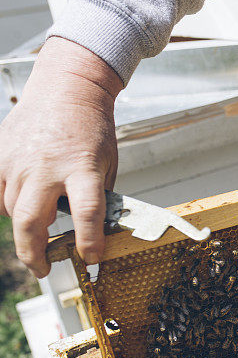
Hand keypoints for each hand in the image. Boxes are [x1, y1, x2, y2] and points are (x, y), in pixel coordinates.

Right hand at [0, 37, 121, 277]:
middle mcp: (47, 167)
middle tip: (43, 269)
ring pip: (10, 210)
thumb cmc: (92, 127)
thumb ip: (97, 193)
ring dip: (24, 228)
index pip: (87, 213)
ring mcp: (18, 162)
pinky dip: (4, 205)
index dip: (89, 241)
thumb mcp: (108, 161)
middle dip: (34, 253)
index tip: (92, 259)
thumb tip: (93, 228)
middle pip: (30, 221)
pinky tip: (18, 207)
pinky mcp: (0, 155)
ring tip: (38, 233)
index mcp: (82, 168)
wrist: (67, 89)